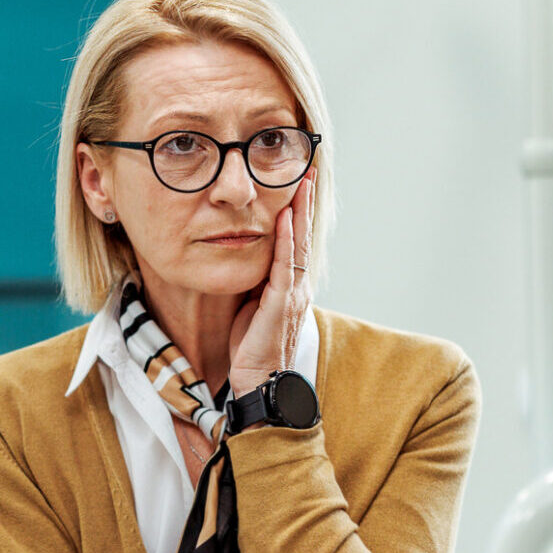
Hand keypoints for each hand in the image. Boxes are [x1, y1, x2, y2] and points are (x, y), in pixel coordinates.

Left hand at [228, 172, 314, 397]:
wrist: (259, 381)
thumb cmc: (253, 348)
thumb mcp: (252, 307)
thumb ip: (255, 284)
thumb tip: (246, 260)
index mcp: (290, 287)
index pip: (296, 242)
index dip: (298, 214)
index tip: (297, 185)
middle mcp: (297, 287)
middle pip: (303, 236)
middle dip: (305, 204)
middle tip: (306, 171)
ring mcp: (292, 294)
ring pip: (298, 245)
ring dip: (299, 213)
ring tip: (301, 183)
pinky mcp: (281, 304)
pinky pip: (284, 266)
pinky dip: (286, 241)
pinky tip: (285, 219)